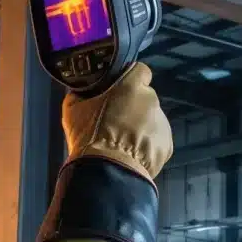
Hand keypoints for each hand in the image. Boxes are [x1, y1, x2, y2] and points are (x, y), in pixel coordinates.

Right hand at [61, 62, 172, 181]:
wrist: (108, 170)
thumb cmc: (89, 135)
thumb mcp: (73, 110)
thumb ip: (80, 94)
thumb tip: (80, 90)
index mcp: (131, 86)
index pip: (140, 71)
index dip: (131, 79)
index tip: (120, 90)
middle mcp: (151, 100)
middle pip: (144, 98)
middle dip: (133, 106)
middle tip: (115, 121)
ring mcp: (162, 123)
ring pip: (152, 120)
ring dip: (141, 126)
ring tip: (123, 143)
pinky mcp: (167, 144)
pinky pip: (157, 140)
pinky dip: (148, 145)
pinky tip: (132, 155)